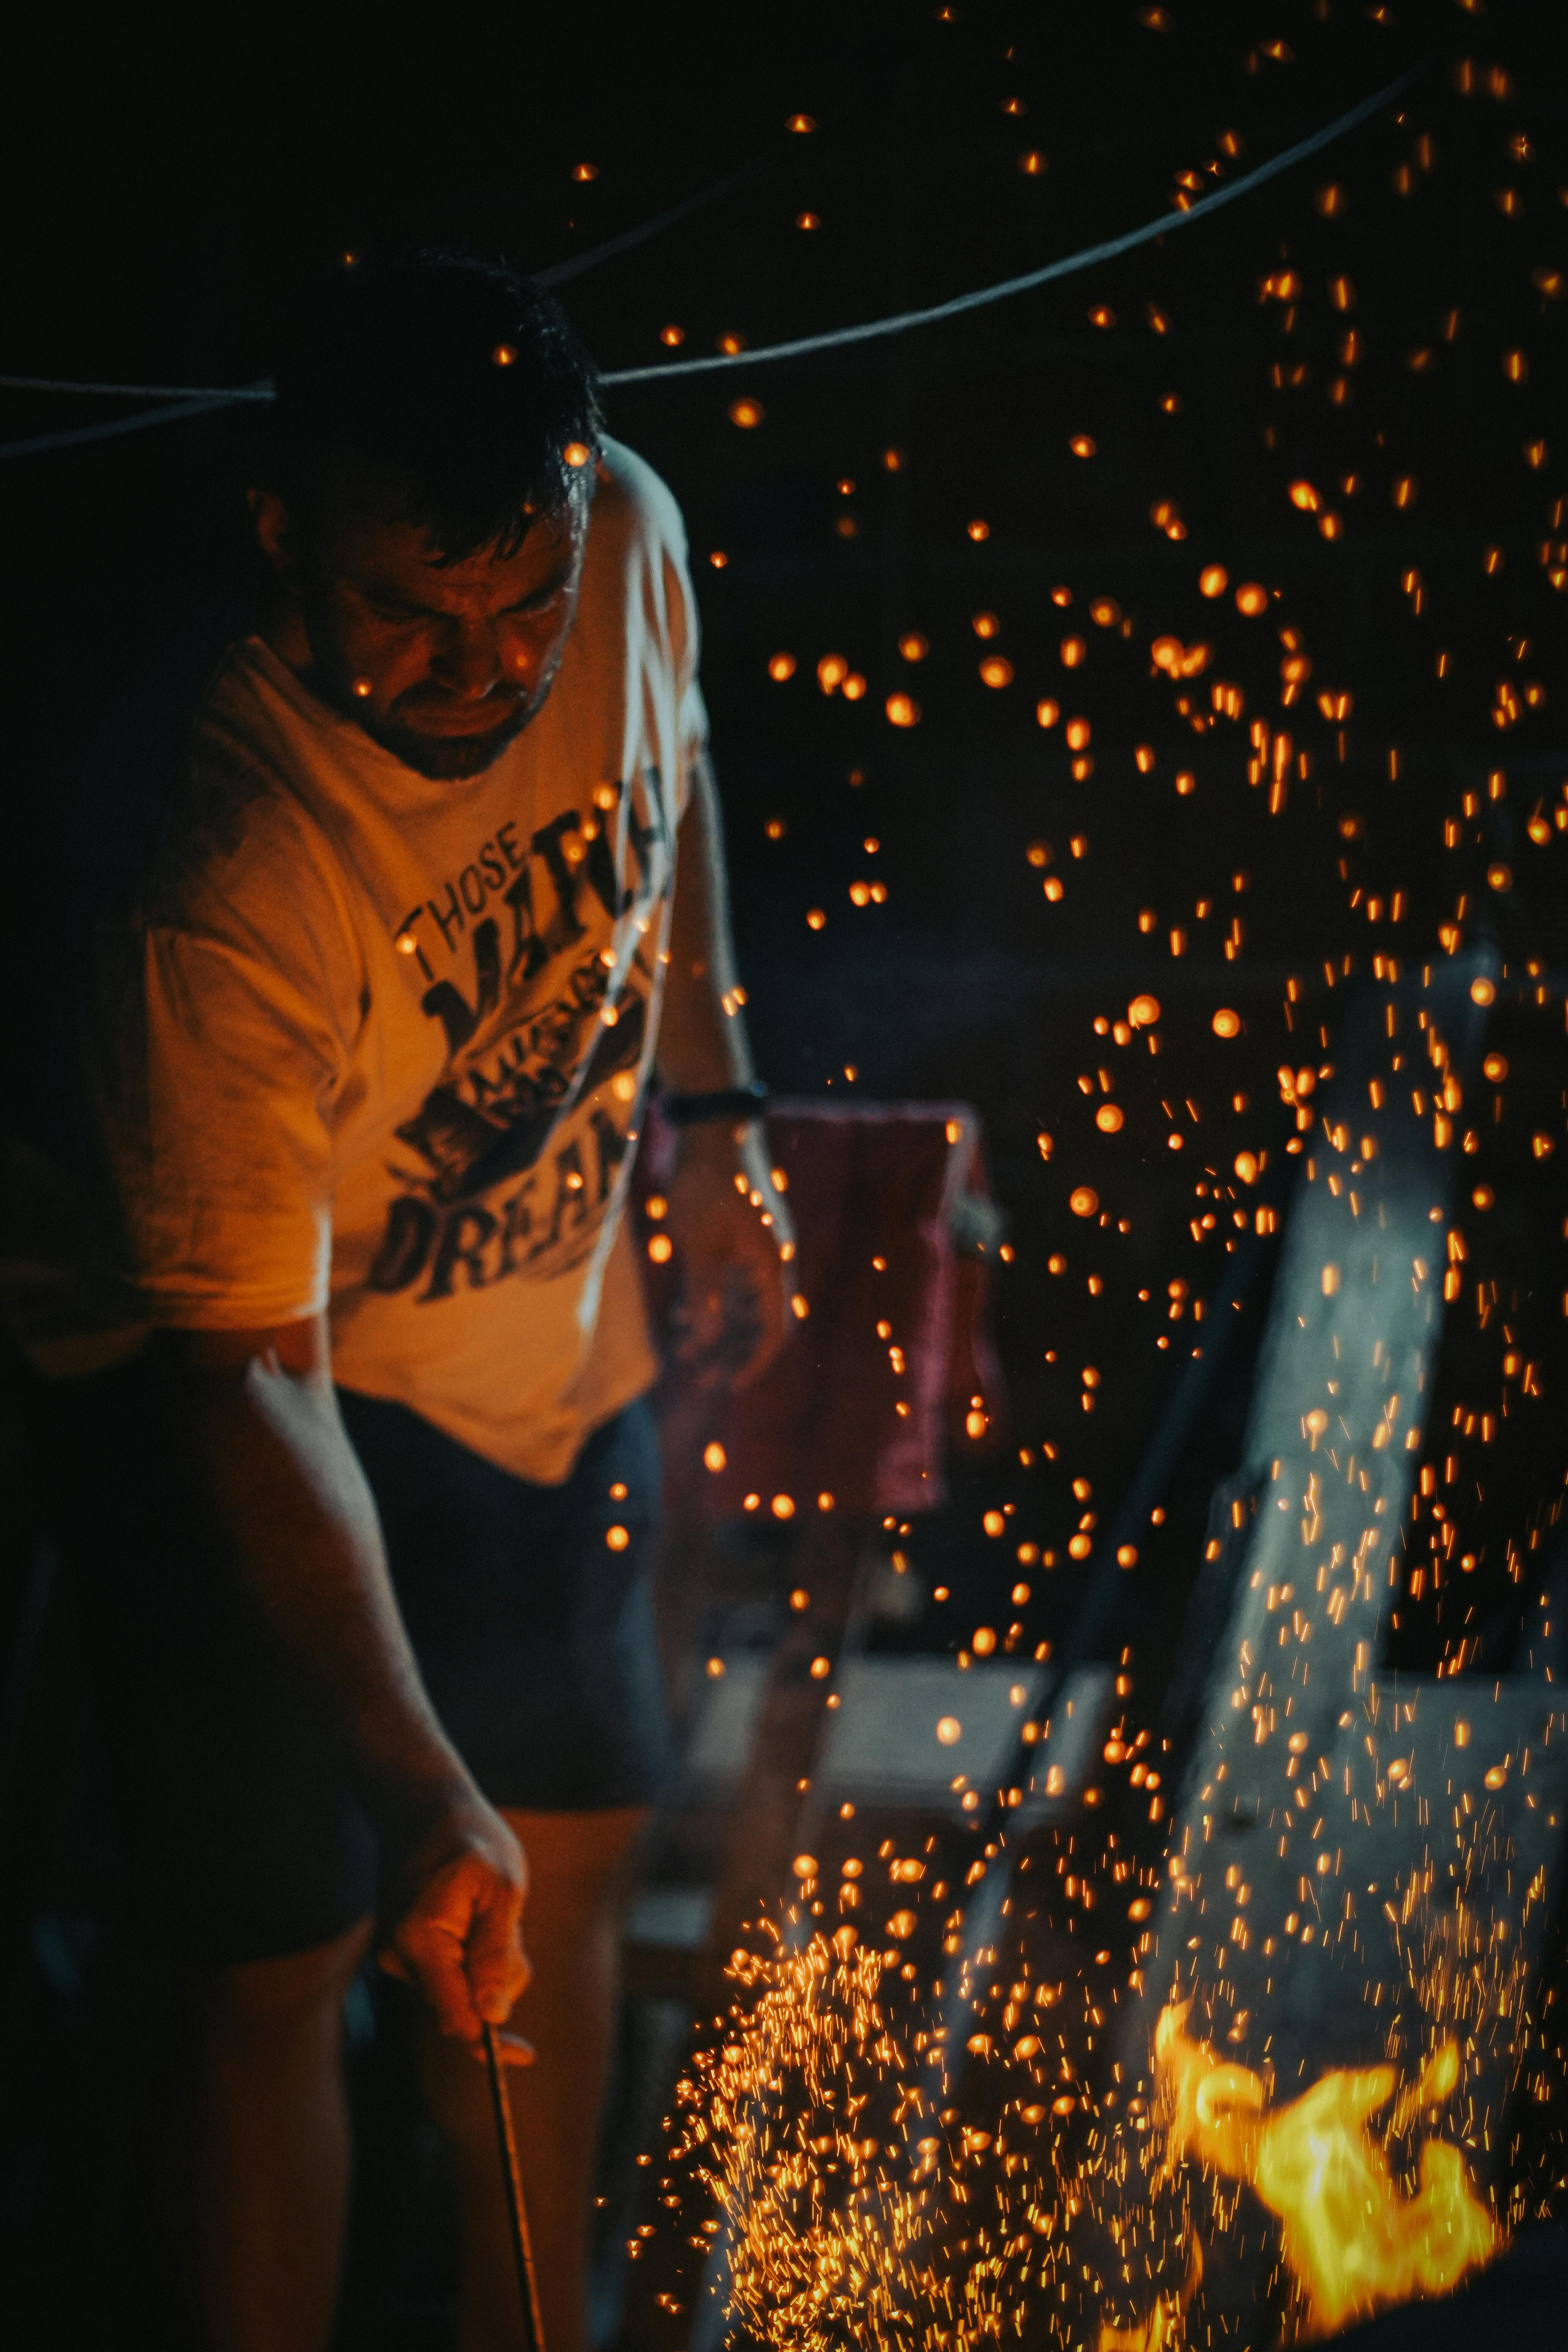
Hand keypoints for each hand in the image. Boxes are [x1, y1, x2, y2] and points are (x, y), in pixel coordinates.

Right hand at [378, 1784, 529, 2047]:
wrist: (428, 1810)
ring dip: (490, 1964)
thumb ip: (495, 1953)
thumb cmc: (471, 1841)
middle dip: (498, 1981)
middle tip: (509, 1924)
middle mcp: (400, 1957)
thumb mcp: (502, 1889)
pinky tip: (478, 1917)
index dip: (489, 2043)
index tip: (526, 2055)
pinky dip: (475, 1956)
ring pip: (461, 1990)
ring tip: (491, 1909)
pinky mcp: (409, 1953)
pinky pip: (452, 1974)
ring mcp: (400, 1957)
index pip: (454, 2015)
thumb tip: (494, 2017)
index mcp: (419, 1942)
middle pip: (463, 2005)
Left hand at [665, 1120, 795, 1390]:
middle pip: (760, 1320)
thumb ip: (704, 1295)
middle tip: (698, 1375)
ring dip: (720, 1326)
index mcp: (771, 1264)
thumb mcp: (697, 1244)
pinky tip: (685, 1310)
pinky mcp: (747, 1231)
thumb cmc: (705, 1182)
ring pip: (746, 1300)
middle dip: (731, 1350)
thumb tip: (708, 1341)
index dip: (755, 1362)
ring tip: (684, 1347)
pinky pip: (738, 1277)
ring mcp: (763, 1243)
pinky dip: (717, 1298)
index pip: (775, 1329)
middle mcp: (774, 1257)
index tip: (728, 1384)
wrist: (715, 1123)